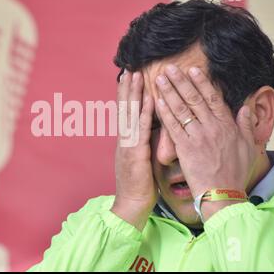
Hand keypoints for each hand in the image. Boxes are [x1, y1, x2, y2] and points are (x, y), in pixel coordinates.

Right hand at [111, 71, 157, 230]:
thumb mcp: (140, 160)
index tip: (129, 76)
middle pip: (124, 108)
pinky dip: (143, 112)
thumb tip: (150, 132)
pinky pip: (140, 129)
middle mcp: (124, 140)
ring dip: (132, 93)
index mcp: (127, 141)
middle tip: (129, 67)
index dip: (126, 94)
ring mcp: (127, 145)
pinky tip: (146, 98)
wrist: (130, 205)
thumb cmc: (139, 185)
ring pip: (130, 114)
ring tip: (134, 74)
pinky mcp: (134, 154)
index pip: (126, 113)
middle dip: (126, 87)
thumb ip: (142, 144)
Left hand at [154, 65, 256, 218]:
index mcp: (227, 126)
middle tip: (169, 68)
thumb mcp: (247, 147)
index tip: (193, 70)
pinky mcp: (185, 148)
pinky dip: (165, 113)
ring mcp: (198, 137)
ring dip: (169, 92)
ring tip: (159, 79)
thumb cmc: (234, 172)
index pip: (213, 98)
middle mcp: (212, 127)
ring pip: (182, 109)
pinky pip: (173, 127)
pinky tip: (156, 101)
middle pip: (194, 99)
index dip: (202, 83)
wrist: (222, 194)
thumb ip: (245, 126)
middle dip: (181, 81)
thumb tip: (245, 108)